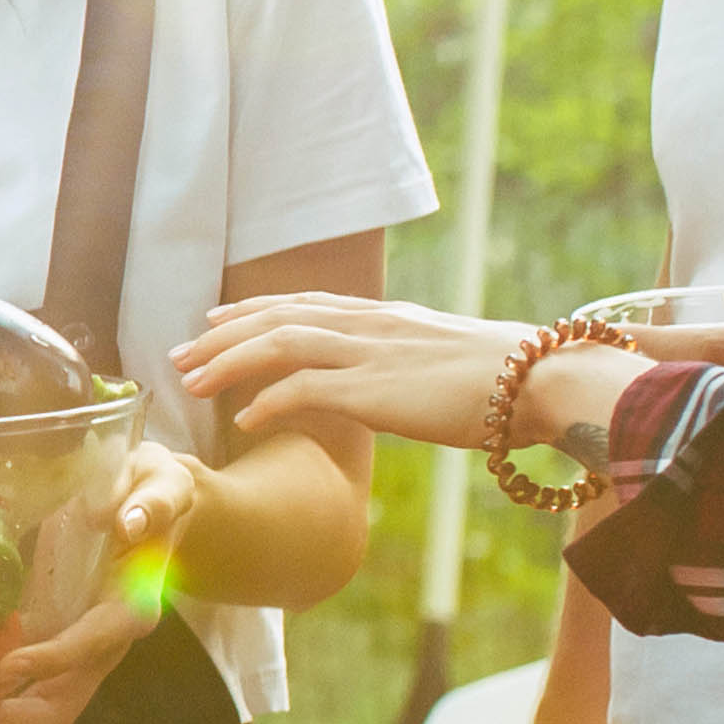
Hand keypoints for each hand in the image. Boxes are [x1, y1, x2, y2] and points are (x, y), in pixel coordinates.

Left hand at [0, 443, 203, 723]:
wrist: (155, 507)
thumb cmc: (156, 492)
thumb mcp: (162, 483)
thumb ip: (150, 503)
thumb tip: (122, 521)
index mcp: (131, 608)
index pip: (93, 643)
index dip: (54, 657)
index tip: (9, 662)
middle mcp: (103, 645)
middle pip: (60, 705)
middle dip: (5, 721)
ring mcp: (75, 654)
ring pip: (36, 708)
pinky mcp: (49, 644)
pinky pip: (16, 686)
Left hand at [177, 294, 546, 454]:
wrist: (545, 380)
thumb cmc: (507, 380)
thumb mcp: (445, 361)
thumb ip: (407, 363)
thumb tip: (391, 381)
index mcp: (385, 317)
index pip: (303, 303)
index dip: (253, 310)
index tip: (214, 318)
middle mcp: (371, 326)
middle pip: (278, 318)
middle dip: (222, 334)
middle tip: (178, 354)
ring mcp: (372, 354)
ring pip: (279, 345)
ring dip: (229, 362)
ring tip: (192, 382)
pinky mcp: (378, 390)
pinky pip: (306, 390)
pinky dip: (268, 401)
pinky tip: (243, 420)